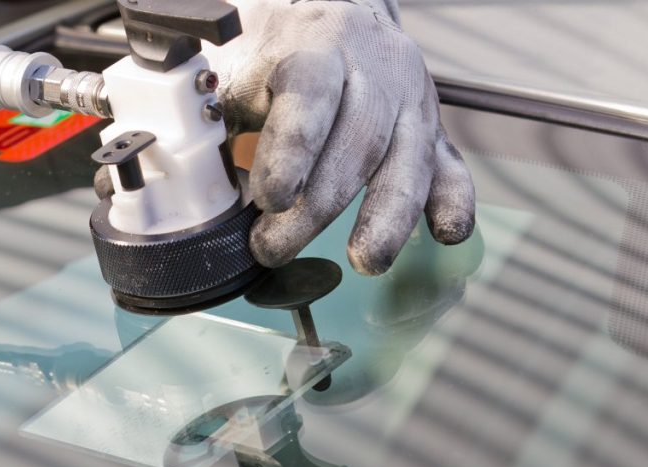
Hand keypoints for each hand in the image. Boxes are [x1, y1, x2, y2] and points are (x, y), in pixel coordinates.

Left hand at [204, 0, 475, 273]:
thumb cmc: (277, 52)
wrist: (335, 12)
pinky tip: (447, 233)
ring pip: (409, 159)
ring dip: (387, 216)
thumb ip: (218, 125)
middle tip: (275, 248)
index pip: (309, 94)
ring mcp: (410, 98)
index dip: (291, 148)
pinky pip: (451, 164)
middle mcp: (375, 67)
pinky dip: (452, 201)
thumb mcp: (237, 70)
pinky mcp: (431, 128)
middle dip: (318, 206)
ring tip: (366, 260)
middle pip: (357, 141)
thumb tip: (195, 193)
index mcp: (317, 44)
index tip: (269, 197)